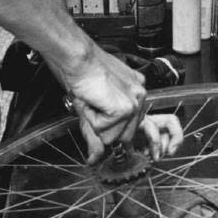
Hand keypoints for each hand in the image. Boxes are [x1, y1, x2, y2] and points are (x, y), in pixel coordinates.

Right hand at [59, 47, 183, 163]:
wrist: (78, 58)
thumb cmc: (82, 73)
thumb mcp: (92, 107)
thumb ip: (97, 134)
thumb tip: (94, 158)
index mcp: (135, 90)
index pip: (131, 124)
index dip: (115, 129)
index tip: (108, 123)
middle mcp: (139, 95)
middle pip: (125, 135)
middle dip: (104, 127)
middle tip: (93, 104)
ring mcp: (135, 102)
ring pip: (114, 136)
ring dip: (96, 123)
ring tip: (92, 100)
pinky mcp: (125, 108)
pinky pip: (103, 130)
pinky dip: (91, 119)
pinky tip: (92, 100)